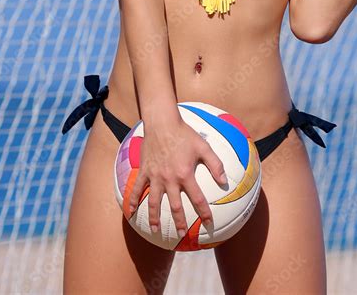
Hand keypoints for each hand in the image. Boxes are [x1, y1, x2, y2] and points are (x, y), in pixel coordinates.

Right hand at [128, 118, 227, 236]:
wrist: (162, 123)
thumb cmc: (184, 133)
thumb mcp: (203, 146)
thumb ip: (215, 164)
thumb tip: (225, 181)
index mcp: (185, 174)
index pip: (197, 198)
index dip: (204, 213)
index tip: (208, 224)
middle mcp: (169, 179)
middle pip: (174, 206)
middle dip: (179, 222)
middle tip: (182, 234)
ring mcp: (155, 176)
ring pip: (153, 201)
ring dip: (154, 217)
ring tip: (156, 229)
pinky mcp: (144, 171)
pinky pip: (137, 188)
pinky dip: (133, 200)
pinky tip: (131, 212)